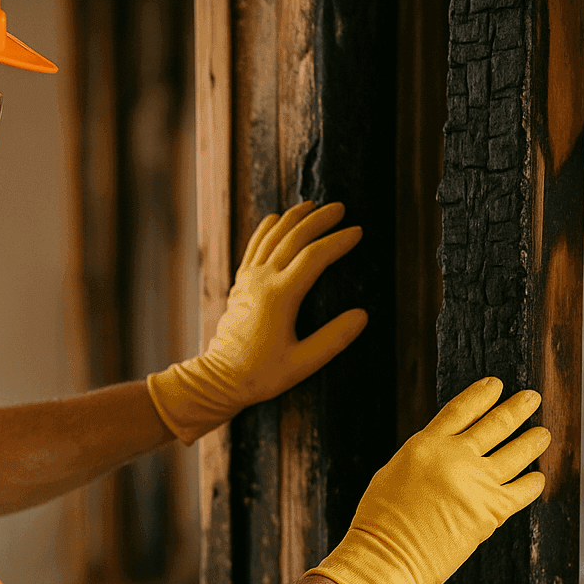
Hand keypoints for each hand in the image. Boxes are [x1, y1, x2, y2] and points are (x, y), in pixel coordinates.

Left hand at [146, 202, 366, 443]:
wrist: (221, 378)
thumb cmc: (262, 374)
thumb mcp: (303, 363)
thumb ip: (334, 339)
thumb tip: (362, 314)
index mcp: (280, 296)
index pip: (315, 257)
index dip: (338, 242)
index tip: (358, 232)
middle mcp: (262, 280)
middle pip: (293, 238)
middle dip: (319, 219)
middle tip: (341, 208)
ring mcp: (248, 279)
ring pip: (272, 237)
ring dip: (293, 218)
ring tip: (312, 205)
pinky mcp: (240, 283)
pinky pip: (254, 247)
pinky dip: (267, 229)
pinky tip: (276, 219)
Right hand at [306, 377, 550, 583]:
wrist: (387, 556)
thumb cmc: (380, 520)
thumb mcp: (394, 473)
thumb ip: (425, 459)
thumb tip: (449, 452)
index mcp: (425, 444)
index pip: (460, 409)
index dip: (481, 395)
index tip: (496, 384)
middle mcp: (455, 457)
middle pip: (495, 424)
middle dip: (516, 409)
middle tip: (531, 398)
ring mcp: (476, 482)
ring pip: (516, 453)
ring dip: (532, 441)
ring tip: (542, 433)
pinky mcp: (491, 511)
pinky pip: (522, 491)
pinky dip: (532, 483)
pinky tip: (537, 477)